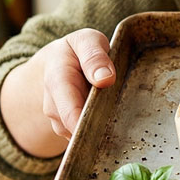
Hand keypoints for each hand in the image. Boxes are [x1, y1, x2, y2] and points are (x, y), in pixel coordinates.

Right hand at [0, 28, 115, 157]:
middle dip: (102, 127)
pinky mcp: (69, 131)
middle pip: (80, 129)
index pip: (71, 113)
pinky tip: (110, 118)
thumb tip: (106, 79)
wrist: (55, 64)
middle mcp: (54, 108)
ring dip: (103, 128)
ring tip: (116, 109)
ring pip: (85, 136)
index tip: (111, 124)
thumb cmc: (76, 51)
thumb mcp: (86, 41)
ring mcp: (60, 123)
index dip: (89, 124)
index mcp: (58, 82)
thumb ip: (94, 55)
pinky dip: (101, 131)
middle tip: (125, 120)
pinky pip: (87, 138)